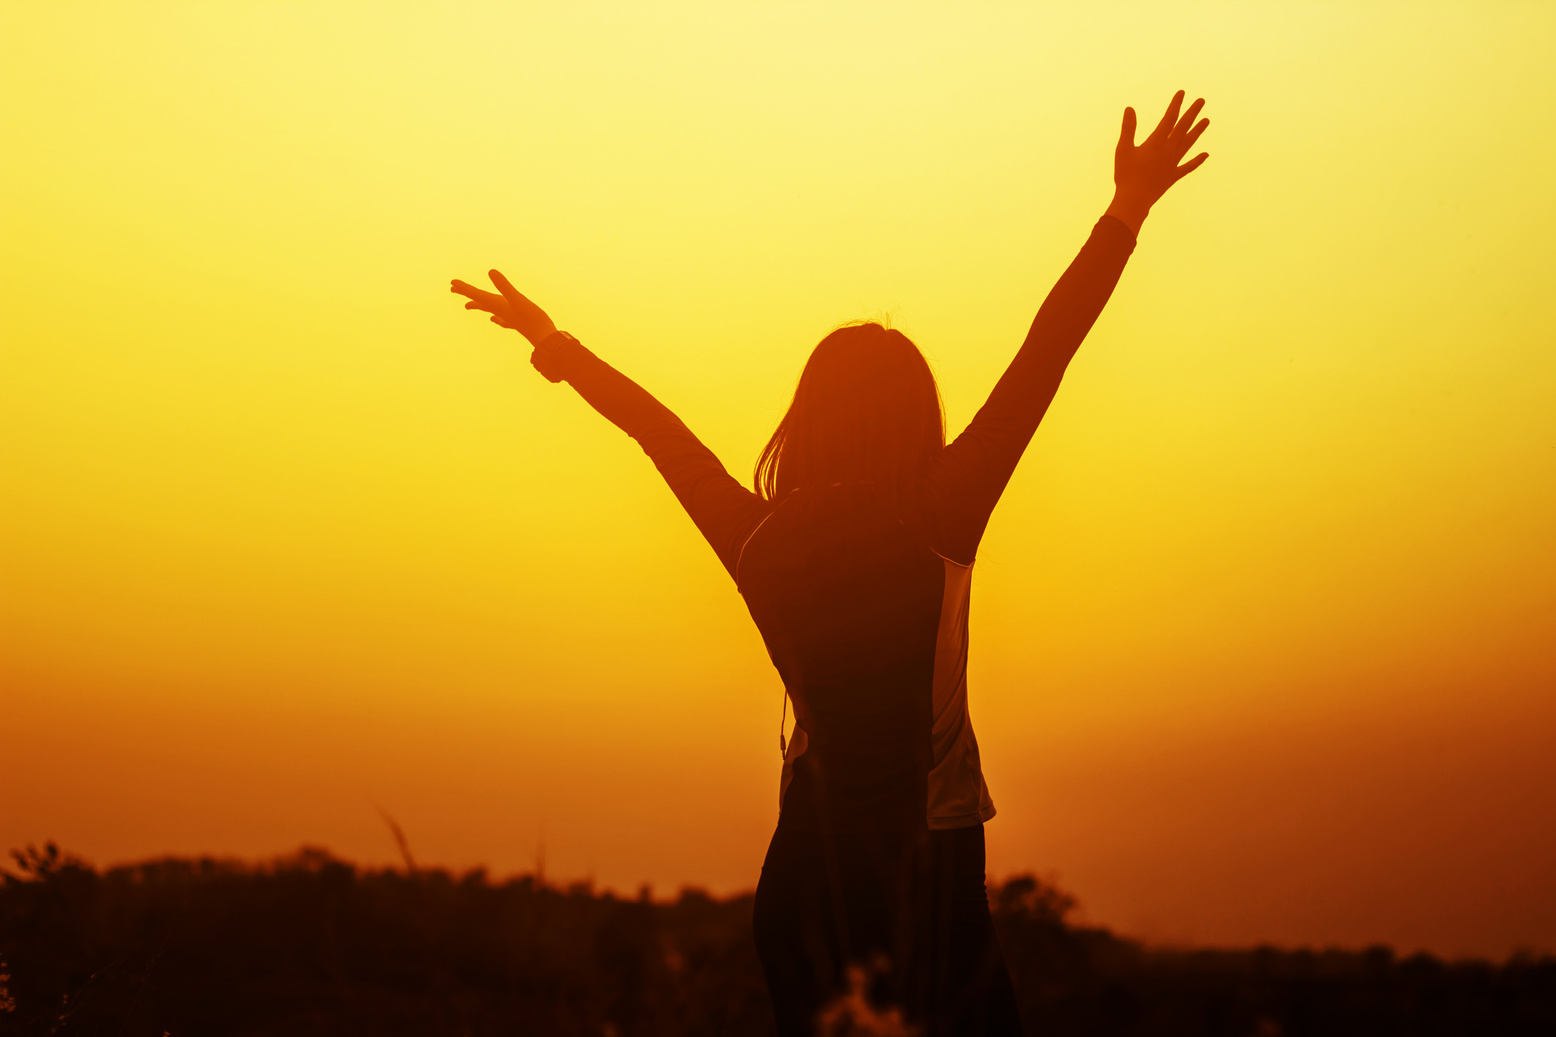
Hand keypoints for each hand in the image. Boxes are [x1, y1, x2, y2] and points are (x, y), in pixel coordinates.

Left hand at [450, 269, 557, 345]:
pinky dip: (495, 317)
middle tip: (453, 289)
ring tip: (467, 306)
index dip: (464, 288)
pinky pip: (501, 318)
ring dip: (478, 305)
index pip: (476, 294)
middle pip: (479, 301)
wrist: (545, 339)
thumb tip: (490, 271)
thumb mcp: (518, 298)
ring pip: (488, 309)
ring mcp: (508, 317)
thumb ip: (504, 286)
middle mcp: (500, 311)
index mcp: (497, 305)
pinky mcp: (517, 322)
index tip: (452, 283)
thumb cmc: (532, 319)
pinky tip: (493, 319)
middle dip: (466, 294)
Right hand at [1105, 90, 1209, 234]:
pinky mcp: (1173, 176)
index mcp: (1156, 142)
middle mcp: (1169, 150)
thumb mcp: (1123, 149)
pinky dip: (1197, 160)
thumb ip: (1128, 128)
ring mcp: (1173, 163)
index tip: (1182, 93)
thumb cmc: (1126, 174)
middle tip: (1201, 101)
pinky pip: (1188, 166)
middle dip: (1192, 113)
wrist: (1134, 200)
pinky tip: (1206, 154)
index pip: (1169, 118)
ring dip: (1198, 131)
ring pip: (1189, 143)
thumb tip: (1130, 109)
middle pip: (1183, 128)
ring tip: (1207, 120)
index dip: (1176, 105)